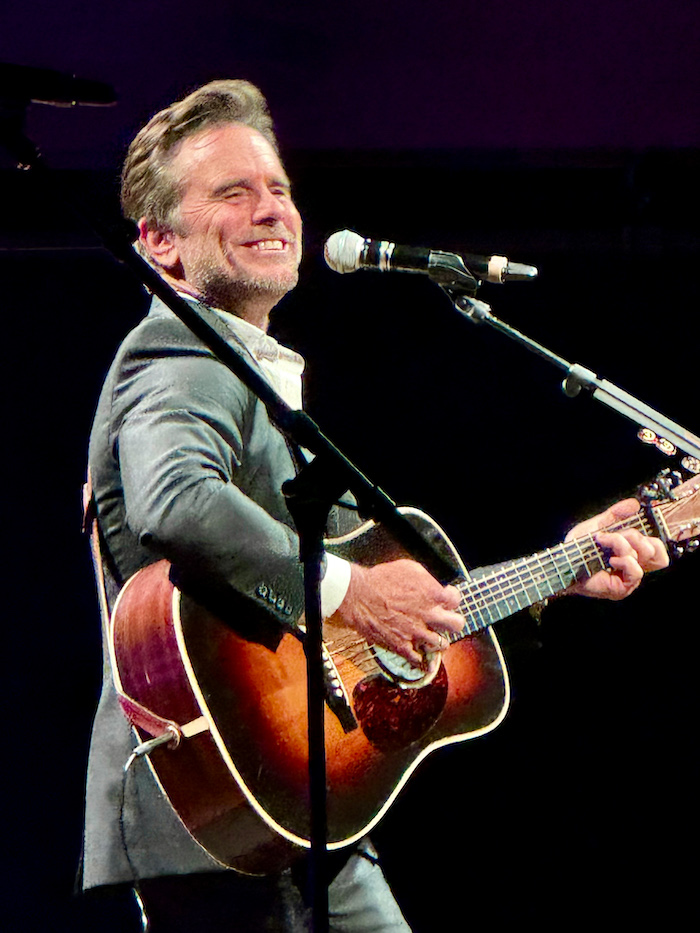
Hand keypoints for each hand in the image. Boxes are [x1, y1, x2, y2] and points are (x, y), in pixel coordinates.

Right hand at [334, 559, 463, 665]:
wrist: (358, 595)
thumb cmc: (381, 579)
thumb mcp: (409, 568)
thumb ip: (428, 580)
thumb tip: (436, 588)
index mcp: (432, 594)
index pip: (456, 600)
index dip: (450, 598)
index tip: (445, 599)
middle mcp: (428, 615)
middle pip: (457, 625)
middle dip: (453, 622)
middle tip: (445, 620)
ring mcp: (416, 632)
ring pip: (442, 644)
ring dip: (438, 640)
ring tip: (431, 636)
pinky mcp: (402, 645)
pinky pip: (419, 659)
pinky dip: (420, 658)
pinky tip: (419, 654)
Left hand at [565, 498, 668, 599]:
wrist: (563, 563)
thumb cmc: (578, 549)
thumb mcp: (598, 525)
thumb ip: (615, 514)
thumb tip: (633, 504)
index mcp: (631, 552)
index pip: (657, 548)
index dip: (651, 538)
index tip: (632, 529)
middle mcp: (633, 566)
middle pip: (654, 549)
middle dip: (634, 536)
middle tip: (614, 535)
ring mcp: (628, 578)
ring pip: (643, 556)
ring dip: (622, 544)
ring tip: (605, 543)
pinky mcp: (622, 588)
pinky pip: (636, 571)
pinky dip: (624, 561)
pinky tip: (611, 560)